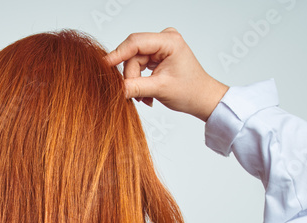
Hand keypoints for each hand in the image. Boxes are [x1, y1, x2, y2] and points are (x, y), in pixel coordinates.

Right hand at [103, 27, 228, 121]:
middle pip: (133, 55)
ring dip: (135, 82)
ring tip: (144, 98)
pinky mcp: (158, 55)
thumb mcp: (160, 90)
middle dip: (131, 77)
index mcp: (169, 41)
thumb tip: (115, 88)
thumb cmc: (190, 91)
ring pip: (134, 62)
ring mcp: (161, 47)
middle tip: (134, 95)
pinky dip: (140, 81)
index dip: (117, 54)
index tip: (104, 65)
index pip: (136, 42)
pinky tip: (147, 94)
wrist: (203, 99)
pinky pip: (139, 66)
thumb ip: (135, 87)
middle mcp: (165, 39)